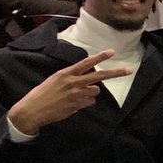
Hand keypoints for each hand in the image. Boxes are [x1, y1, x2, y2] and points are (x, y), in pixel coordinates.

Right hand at [8, 51, 133, 136]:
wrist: (32, 110)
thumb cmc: (41, 94)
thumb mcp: (55, 80)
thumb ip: (71, 77)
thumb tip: (87, 78)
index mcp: (65, 73)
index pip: (86, 63)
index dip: (100, 57)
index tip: (112, 52)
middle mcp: (73, 83)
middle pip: (99, 76)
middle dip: (115, 73)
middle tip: (129, 70)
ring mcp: (76, 95)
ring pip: (96, 91)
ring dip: (91, 92)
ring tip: (76, 95)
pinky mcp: (77, 106)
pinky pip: (90, 102)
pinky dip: (85, 102)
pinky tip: (73, 104)